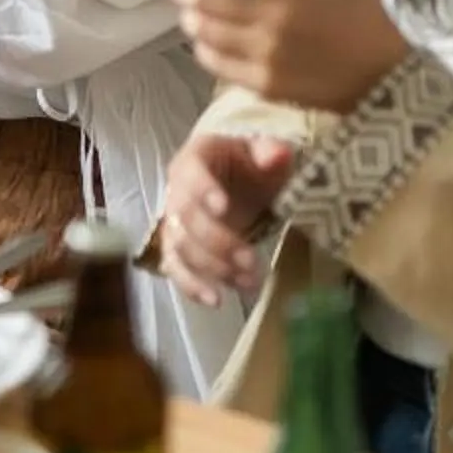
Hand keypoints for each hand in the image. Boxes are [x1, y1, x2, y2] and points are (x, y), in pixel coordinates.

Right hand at [159, 130, 300, 305]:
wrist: (233, 180)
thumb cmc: (247, 164)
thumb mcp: (262, 151)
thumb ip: (269, 151)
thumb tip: (278, 154)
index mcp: (194, 160)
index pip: (190, 173)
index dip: (203, 190)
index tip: (224, 208)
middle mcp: (176, 191)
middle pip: (186, 218)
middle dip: (218, 242)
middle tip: (251, 260)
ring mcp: (175, 222)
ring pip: (181, 248)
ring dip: (213, 268)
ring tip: (249, 282)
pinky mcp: (178, 249)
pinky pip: (176, 269)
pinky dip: (191, 286)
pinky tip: (216, 301)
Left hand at [172, 0, 408, 113]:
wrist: (379, 67)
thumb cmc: (355, 2)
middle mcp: (274, 16)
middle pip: (204, 0)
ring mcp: (266, 53)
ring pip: (203, 32)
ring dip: (190, 15)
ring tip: (193, 7)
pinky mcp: (263, 83)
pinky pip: (214, 62)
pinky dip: (204, 46)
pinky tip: (209, 37)